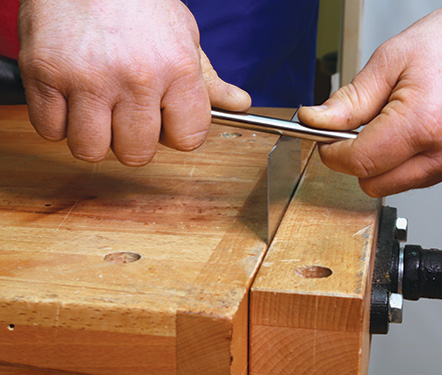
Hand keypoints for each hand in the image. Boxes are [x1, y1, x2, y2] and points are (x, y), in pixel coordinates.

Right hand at [17, 0, 250, 165]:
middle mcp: (136, 77)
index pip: (188, 139)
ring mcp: (87, 77)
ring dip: (93, 137)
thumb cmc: (139, 2)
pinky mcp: (43, 73)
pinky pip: (50, 131)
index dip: (176, 135)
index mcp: (178, 68)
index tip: (166, 123)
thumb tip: (239, 104)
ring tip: (95, 108)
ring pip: (90, 150)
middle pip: (137, 154)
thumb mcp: (184, 36)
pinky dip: (58, 123)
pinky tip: (69, 99)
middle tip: (126, 115)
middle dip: (133, 142)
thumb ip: (208, 79)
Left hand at [299, 0, 441, 196]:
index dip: (333, 154)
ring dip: (383, 162)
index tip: (326, 141)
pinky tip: (414, 131)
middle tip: (357, 130)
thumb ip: (348, 101)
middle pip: (374, 183)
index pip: (359, 163)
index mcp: (424, 123)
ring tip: (394, 123)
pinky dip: (406, 161)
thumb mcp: (388, 61)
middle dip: (357, 159)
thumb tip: (316, 122)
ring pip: (396, 184)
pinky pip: (420, 177)